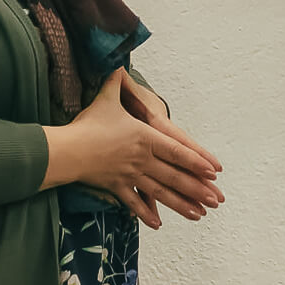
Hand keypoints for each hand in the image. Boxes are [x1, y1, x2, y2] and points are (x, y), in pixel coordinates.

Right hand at [67, 70, 223, 229]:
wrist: (67, 150)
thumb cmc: (89, 124)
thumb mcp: (106, 98)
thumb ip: (115, 80)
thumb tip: (118, 60)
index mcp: (145, 137)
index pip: (178, 151)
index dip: (197, 162)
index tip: (213, 172)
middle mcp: (143, 159)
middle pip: (175, 176)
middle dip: (198, 189)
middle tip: (216, 200)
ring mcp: (131, 176)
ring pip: (161, 193)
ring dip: (181, 205)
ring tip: (200, 215)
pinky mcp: (117, 187)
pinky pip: (135, 204)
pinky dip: (147, 214)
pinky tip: (159, 224)